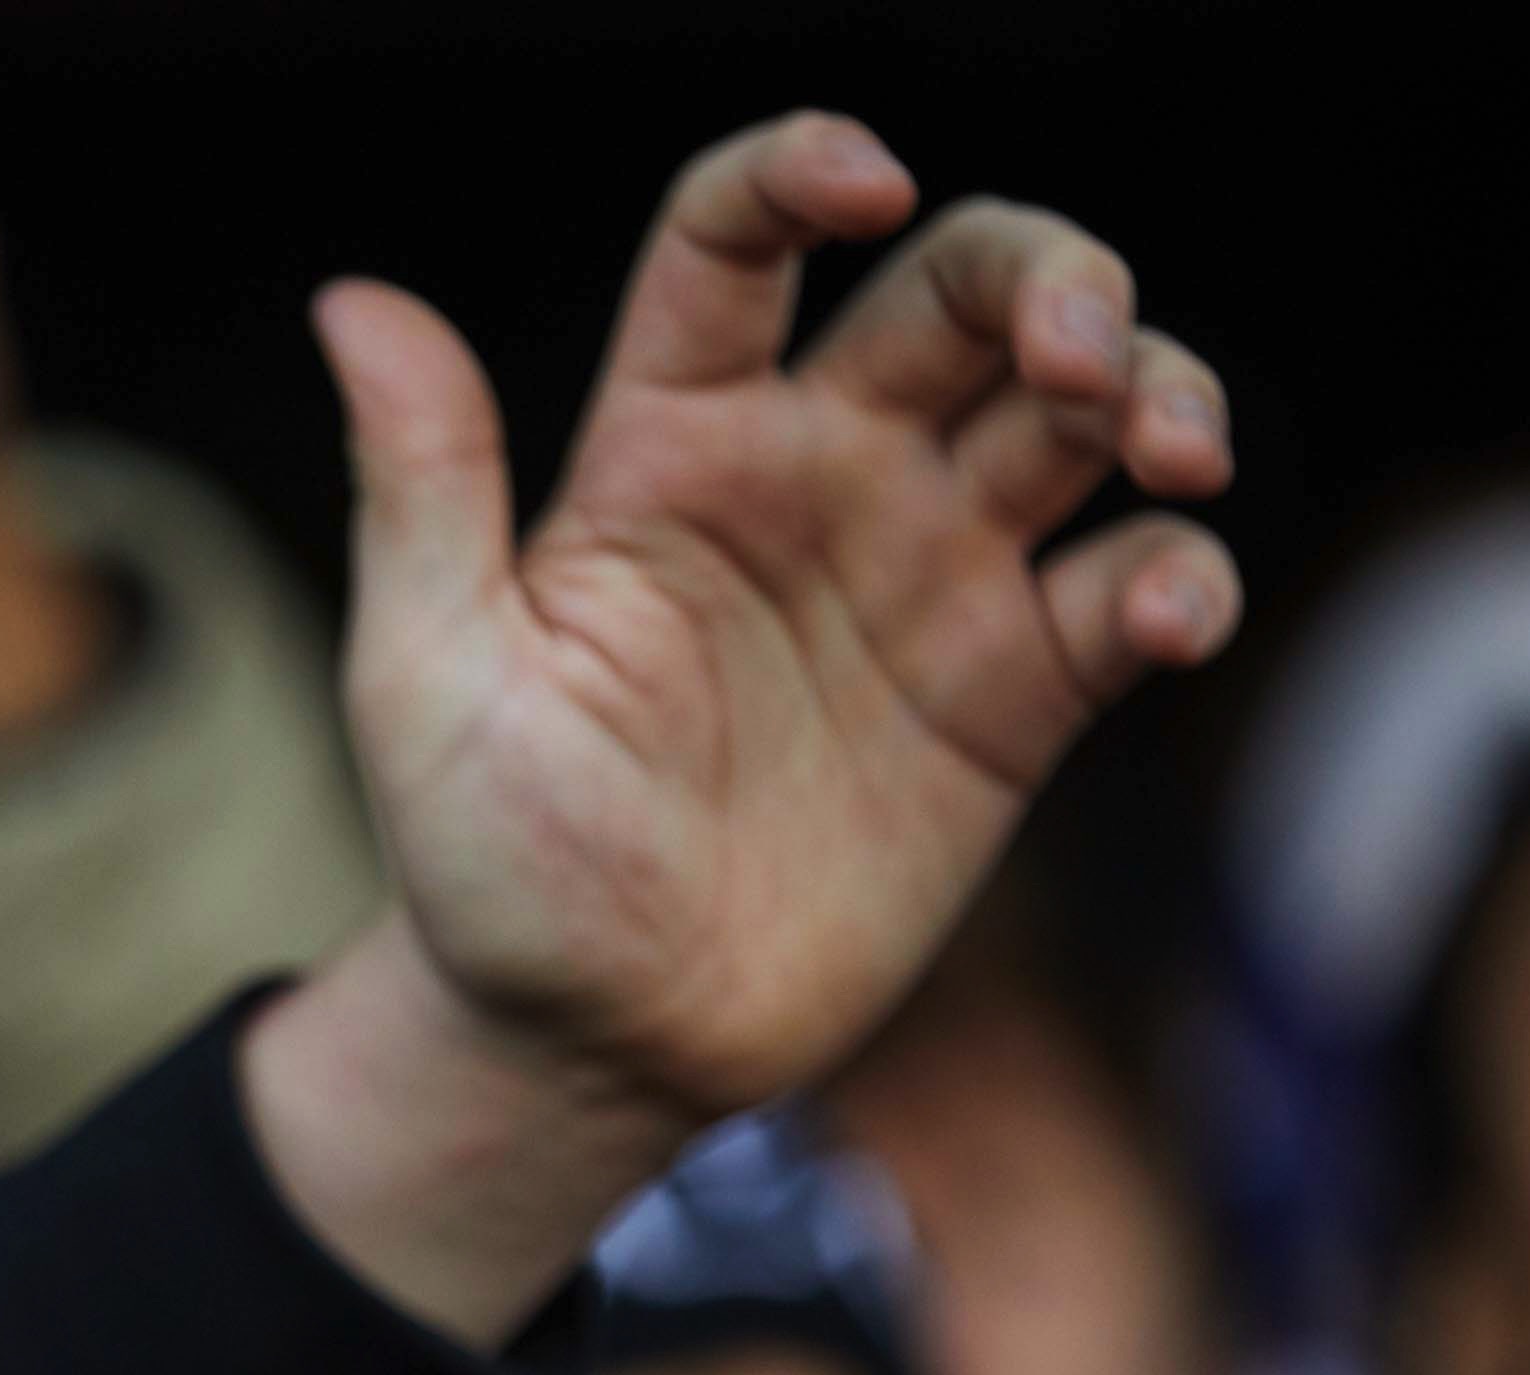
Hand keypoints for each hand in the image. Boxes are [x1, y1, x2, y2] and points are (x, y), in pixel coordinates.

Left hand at [326, 110, 1236, 1121]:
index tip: (865, 183)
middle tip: (1083, 348)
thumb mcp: (426, 674)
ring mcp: (924, 579)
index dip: (803, 175)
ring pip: (1078, 416)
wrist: (586, 1045)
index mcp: (669, 442)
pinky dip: (1175, 577)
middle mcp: (814, 479)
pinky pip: (1124, 592)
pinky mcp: (1009, 699)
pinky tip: (1162, 613)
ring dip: (1157, 389)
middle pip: (961, 293)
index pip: (739, 247)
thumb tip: (354, 303)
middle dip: (1051, 275)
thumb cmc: (485, 859)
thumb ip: (420, 487)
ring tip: (1164, 451)